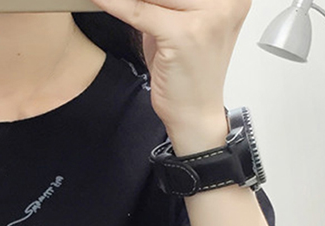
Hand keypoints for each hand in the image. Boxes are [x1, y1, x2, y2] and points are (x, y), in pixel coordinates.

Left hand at [90, 0, 250, 142]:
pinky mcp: (184, 35)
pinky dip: (115, 4)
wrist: (195, 115)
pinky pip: (139, 10)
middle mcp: (226, 1)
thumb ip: (165, 1)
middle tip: (127, 1)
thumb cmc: (188, 74)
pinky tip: (98, 0)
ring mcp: (208, 17)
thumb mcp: (181, 24)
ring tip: (104, 0)